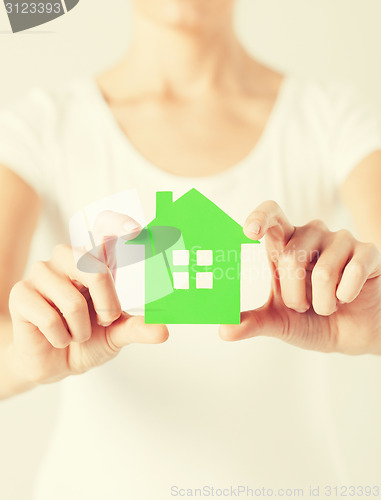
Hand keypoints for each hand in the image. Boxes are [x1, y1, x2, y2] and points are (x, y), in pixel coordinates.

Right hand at [8, 211, 168, 384]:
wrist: (56, 363)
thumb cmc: (88, 339)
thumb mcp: (117, 334)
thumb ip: (138, 328)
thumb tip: (163, 330)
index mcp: (94, 261)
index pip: (104, 230)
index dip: (119, 225)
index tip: (136, 229)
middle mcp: (68, 259)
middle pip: (94, 268)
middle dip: (107, 303)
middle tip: (104, 319)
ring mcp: (41, 273)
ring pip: (72, 301)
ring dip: (80, 330)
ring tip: (76, 332)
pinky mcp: (21, 293)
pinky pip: (49, 318)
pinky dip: (61, 337)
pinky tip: (57, 337)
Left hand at [220, 201, 380, 354]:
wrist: (352, 335)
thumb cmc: (312, 321)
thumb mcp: (279, 323)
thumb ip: (252, 323)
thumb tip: (223, 330)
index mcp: (285, 244)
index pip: (272, 215)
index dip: (261, 217)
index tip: (249, 232)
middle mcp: (311, 234)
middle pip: (291, 256)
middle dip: (294, 295)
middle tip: (303, 306)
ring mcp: (341, 240)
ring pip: (323, 271)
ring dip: (323, 303)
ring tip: (328, 305)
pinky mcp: (368, 251)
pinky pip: (353, 272)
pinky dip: (347, 296)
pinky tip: (349, 297)